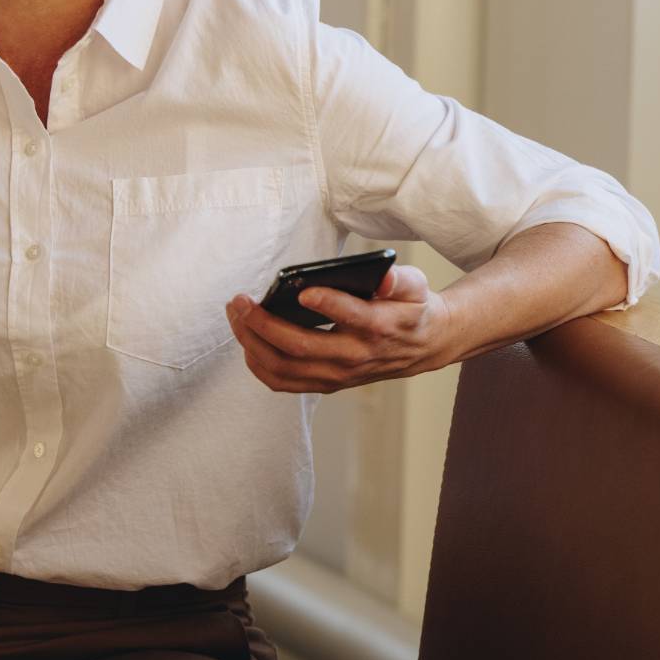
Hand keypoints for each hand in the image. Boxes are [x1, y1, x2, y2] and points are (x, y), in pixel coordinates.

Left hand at [226, 265, 458, 394]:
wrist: (423, 346)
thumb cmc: (411, 307)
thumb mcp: (415, 285)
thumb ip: (399, 279)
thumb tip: (383, 277)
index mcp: (380, 326)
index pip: (353, 317)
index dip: (328, 305)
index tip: (304, 291)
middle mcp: (357, 356)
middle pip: (302, 347)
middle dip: (264, 323)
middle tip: (240, 300)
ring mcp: (339, 374)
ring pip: (285, 368)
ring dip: (252, 343)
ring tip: (236, 315)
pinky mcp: (327, 383)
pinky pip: (284, 381)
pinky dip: (258, 363)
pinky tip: (246, 340)